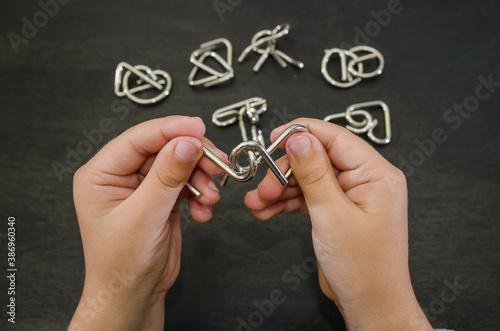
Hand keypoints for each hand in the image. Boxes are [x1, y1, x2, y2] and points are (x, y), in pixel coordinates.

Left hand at [69, 116, 226, 330]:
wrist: (134, 295)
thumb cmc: (122, 264)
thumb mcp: (144, 217)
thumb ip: (167, 177)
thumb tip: (187, 143)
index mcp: (101, 174)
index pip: (139, 138)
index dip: (171, 129)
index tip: (199, 128)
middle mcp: (121, 176)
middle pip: (163, 148)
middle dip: (193, 156)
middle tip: (216, 164)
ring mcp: (143, 187)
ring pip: (179, 164)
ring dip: (201, 178)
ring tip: (210, 197)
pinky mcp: (162, 198)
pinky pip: (186, 183)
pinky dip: (200, 195)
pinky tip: (203, 212)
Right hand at [245, 118, 431, 329]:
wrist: (370, 306)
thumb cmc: (365, 268)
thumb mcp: (333, 216)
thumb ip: (314, 173)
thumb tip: (298, 138)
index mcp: (376, 174)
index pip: (335, 138)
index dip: (302, 133)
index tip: (273, 138)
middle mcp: (364, 180)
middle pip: (317, 159)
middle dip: (285, 172)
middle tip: (263, 187)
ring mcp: (349, 196)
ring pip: (308, 179)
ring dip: (280, 189)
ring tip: (257, 203)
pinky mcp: (336, 211)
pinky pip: (308, 197)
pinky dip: (286, 202)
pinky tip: (267, 210)